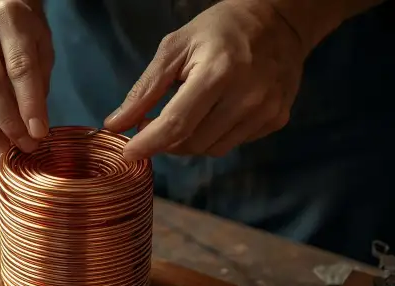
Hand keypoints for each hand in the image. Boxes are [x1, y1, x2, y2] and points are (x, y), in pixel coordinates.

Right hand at [0, 0, 53, 152]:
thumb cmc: (15, 31)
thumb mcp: (39, 43)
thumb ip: (39, 79)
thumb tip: (34, 126)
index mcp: (8, 18)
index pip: (20, 67)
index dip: (30, 105)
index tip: (38, 133)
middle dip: (8, 122)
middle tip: (23, 145)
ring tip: (1, 145)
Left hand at [104, 0, 307, 160]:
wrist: (279, 22)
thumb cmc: (219, 30)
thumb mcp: (174, 48)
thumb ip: (144, 89)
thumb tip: (115, 125)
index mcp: (218, 72)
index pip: (176, 124)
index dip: (148, 144)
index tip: (127, 154)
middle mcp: (246, 97)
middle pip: (191, 143)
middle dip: (165, 141)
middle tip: (154, 122)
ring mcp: (266, 111)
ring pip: (211, 150)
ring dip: (188, 141)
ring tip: (184, 115)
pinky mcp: (277, 120)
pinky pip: (232, 144)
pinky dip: (213, 136)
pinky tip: (213, 113)